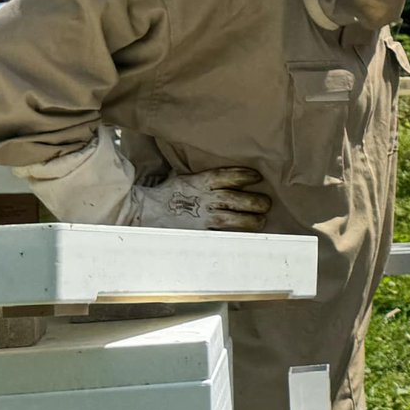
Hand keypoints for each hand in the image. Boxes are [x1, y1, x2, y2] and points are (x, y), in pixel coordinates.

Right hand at [128, 166, 270, 230]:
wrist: (143, 212)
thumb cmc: (164, 195)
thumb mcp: (182, 179)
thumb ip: (201, 178)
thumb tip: (218, 174)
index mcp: (197, 182)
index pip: (224, 175)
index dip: (242, 175)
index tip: (257, 176)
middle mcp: (202, 198)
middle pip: (234, 198)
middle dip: (253, 200)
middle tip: (266, 203)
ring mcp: (201, 216)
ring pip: (232, 218)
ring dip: (250, 219)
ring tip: (262, 220)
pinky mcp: (199, 232)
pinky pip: (221, 233)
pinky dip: (235, 234)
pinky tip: (248, 235)